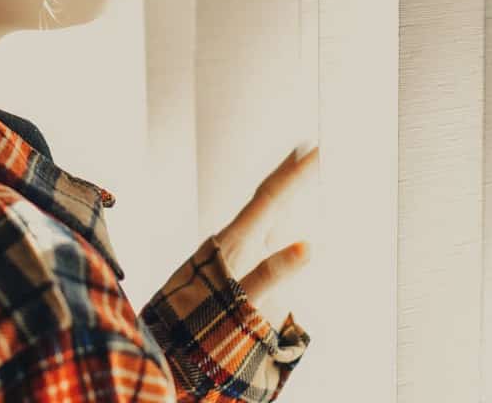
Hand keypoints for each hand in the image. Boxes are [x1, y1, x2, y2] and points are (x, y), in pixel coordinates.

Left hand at [210, 141, 319, 314]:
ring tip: (304, 173)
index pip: (272, 195)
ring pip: (269, 215)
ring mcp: (243, 255)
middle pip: (271, 198)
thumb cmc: (205, 320)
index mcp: (238, 238)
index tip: (315, 147)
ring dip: (288, 194)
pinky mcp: (248, 273)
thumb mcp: (240, 297)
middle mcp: (241, 239)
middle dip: (292, 173)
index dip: (294, 171)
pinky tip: (293, 225)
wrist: (176, 345)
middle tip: (312, 149)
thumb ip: (272, 273)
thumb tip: (309, 246)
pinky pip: (270, 238)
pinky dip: (285, 224)